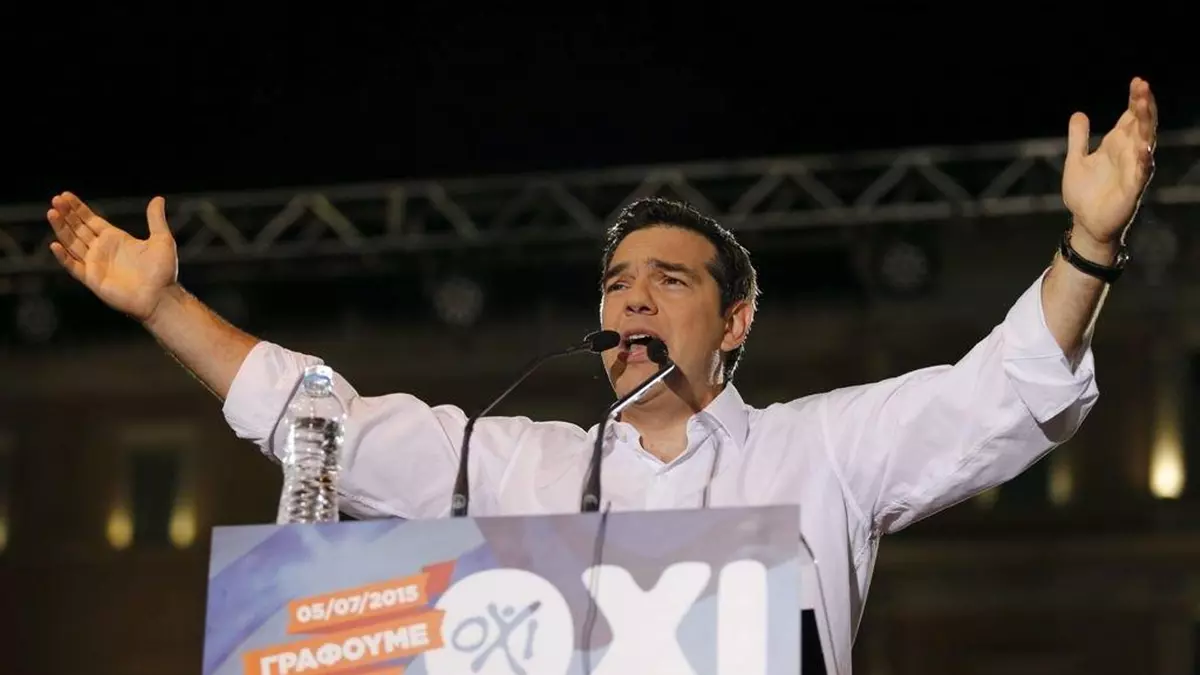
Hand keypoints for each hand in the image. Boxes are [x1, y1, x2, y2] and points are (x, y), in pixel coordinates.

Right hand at [46, 192, 178, 321]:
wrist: (161, 296)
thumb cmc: (163, 271)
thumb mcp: (162, 239)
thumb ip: (155, 219)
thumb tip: (158, 198)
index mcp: (115, 239)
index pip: (90, 220)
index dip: (78, 209)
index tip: (65, 195)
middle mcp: (102, 250)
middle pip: (78, 229)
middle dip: (66, 214)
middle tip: (56, 199)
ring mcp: (95, 264)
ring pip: (72, 243)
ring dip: (61, 229)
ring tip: (52, 213)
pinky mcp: (92, 279)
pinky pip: (73, 266)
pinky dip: (63, 257)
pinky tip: (55, 244)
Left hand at [1062, 77, 1157, 253]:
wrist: (1085, 223)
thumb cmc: (1085, 193)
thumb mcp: (1076, 160)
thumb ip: (1078, 138)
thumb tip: (1079, 113)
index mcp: (1117, 145)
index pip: (1131, 117)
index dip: (1135, 99)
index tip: (1137, 80)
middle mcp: (1130, 154)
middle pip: (1141, 124)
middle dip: (1143, 104)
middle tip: (1142, 84)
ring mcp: (1134, 170)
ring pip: (1145, 142)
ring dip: (1146, 123)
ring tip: (1144, 104)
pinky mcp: (1133, 189)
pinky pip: (1142, 172)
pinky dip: (1143, 160)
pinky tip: (1144, 148)